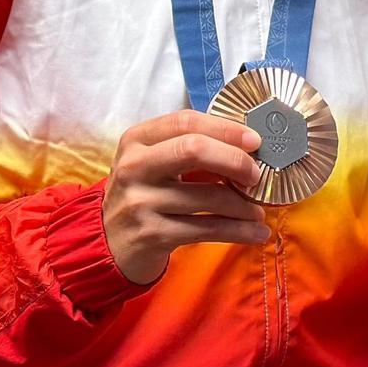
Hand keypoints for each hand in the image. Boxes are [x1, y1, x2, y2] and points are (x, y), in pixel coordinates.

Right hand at [103, 110, 267, 283]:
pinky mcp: (151, 235)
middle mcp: (134, 167)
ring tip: (259, 210)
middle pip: (193, 150)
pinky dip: (239, 231)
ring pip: (208, 197)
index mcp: (137, 139)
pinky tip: (256, 232)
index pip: (186, 121)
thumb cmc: (143, 194)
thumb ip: (190, 148)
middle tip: (257, 175)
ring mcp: (140, 202)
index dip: (225, 128)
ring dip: (244, 205)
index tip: (255, 140)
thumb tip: (248, 146)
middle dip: (235, 160)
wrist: (108, 245)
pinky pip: (207, 229)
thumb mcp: (154, 163)